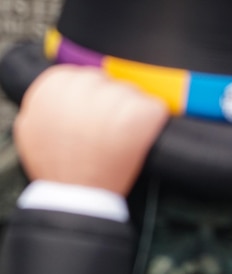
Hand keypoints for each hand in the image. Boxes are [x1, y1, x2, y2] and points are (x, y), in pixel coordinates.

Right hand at [13, 65, 168, 194]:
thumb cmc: (57, 168)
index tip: (95, 117)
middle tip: (108, 133)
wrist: (77, 197)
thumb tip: (67, 83)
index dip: (94, 100)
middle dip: (113, 105)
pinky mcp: (140, 113)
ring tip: (120, 141)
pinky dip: (152, 124)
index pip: (87, 76)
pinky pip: (156, 108)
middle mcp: (85, 85)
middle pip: (112, 83)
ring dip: (132, 115)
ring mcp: (114, 98)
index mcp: (56, 84)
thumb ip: (47, 100)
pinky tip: (138, 141)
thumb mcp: (32, 127)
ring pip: (134, 94)